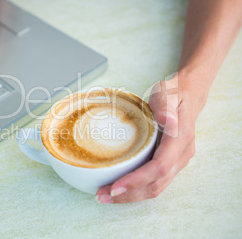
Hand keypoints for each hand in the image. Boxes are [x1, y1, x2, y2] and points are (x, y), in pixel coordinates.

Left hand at [96, 74, 205, 202]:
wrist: (186, 96)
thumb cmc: (173, 93)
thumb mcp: (167, 93)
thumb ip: (165, 106)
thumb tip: (167, 120)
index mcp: (180, 139)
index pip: (159, 167)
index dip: (137, 180)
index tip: (115, 187)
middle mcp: (181, 155)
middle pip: (155, 184)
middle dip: (128, 194)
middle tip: (102, 195)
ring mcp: (177, 162)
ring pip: (155, 188)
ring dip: (130, 196)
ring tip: (105, 196)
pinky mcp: (170, 164)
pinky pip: (154, 183)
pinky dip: (136, 190)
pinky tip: (118, 190)